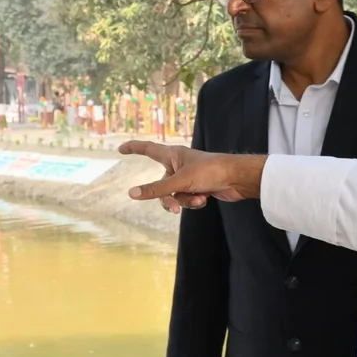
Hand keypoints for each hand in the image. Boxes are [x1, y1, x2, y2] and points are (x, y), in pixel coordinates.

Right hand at [120, 142, 264, 211]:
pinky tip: (206, 197)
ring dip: (185, 201)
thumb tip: (132, 194)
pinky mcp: (198, 187)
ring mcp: (188, 177)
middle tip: (175, 208)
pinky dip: (195, 201)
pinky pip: (187, 199)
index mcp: (172, 155)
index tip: (120, 149)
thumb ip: (156, 190)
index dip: (133, 148)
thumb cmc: (210, 171)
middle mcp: (178, 165)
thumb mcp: (180, 182)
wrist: (237, 179)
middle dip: (168, 199)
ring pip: (174, 195)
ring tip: (199, 198)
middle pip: (160, 186)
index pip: (147, 149)